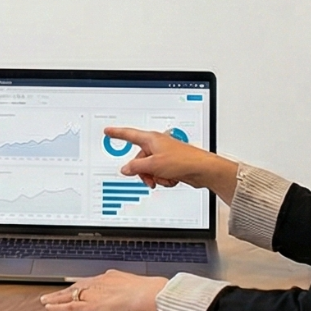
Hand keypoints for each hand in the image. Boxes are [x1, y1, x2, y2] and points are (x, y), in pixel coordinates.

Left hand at [40, 270, 164, 310]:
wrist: (147, 296)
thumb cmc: (148, 293)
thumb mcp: (138, 287)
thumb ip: (132, 290)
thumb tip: (137, 295)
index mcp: (110, 277)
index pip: (90, 281)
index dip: (80, 285)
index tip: (74, 287)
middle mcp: (98, 283)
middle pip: (76, 286)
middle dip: (64, 290)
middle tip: (52, 293)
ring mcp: (92, 295)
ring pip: (68, 295)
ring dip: (56, 298)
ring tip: (45, 300)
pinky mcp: (89, 307)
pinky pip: (69, 307)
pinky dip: (58, 308)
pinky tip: (49, 308)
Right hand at [106, 127, 237, 201]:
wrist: (202, 170)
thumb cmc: (182, 161)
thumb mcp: (153, 165)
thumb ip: (135, 167)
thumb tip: (125, 169)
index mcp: (151, 139)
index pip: (128, 134)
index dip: (116, 133)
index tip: (108, 131)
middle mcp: (157, 145)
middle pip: (139, 159)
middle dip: (142, 171)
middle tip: (148, 177)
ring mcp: (164, 155)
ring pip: (148, 168)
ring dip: (154, 177)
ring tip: (163, 179)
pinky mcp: (171, 164)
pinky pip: (159, 173)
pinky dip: (163, 179)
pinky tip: (171, 179)